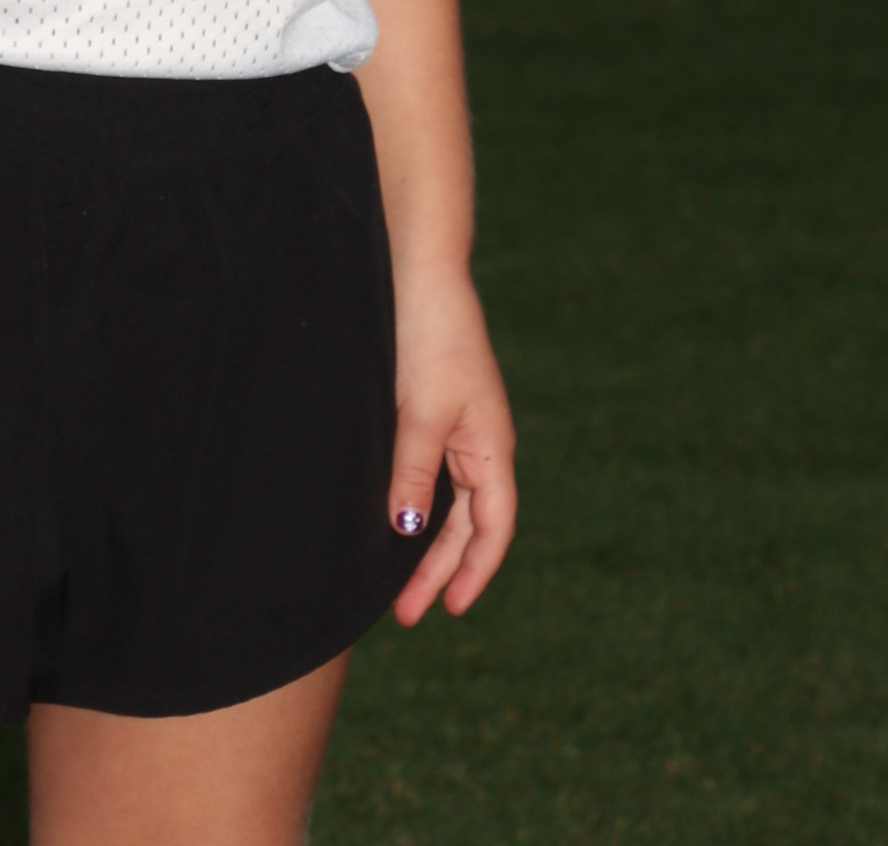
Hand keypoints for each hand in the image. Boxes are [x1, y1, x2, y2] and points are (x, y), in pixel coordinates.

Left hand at [385, 269, 516, 623]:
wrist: (419, 273)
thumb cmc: (430, 339)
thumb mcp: (419, 413)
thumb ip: (413, 474)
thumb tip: (406, 531)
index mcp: (491, 447)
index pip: (494, 528)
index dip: (475, 573)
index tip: (448, 610)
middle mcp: (481, 442)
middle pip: (469, 524)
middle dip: (440, 570)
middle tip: (405, 614)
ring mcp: (459, 425)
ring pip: (449, 502)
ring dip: (427, 542)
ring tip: (394, 581)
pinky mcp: (433, 406)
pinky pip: (432, 472)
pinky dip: (416, 503)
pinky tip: (393, 518)